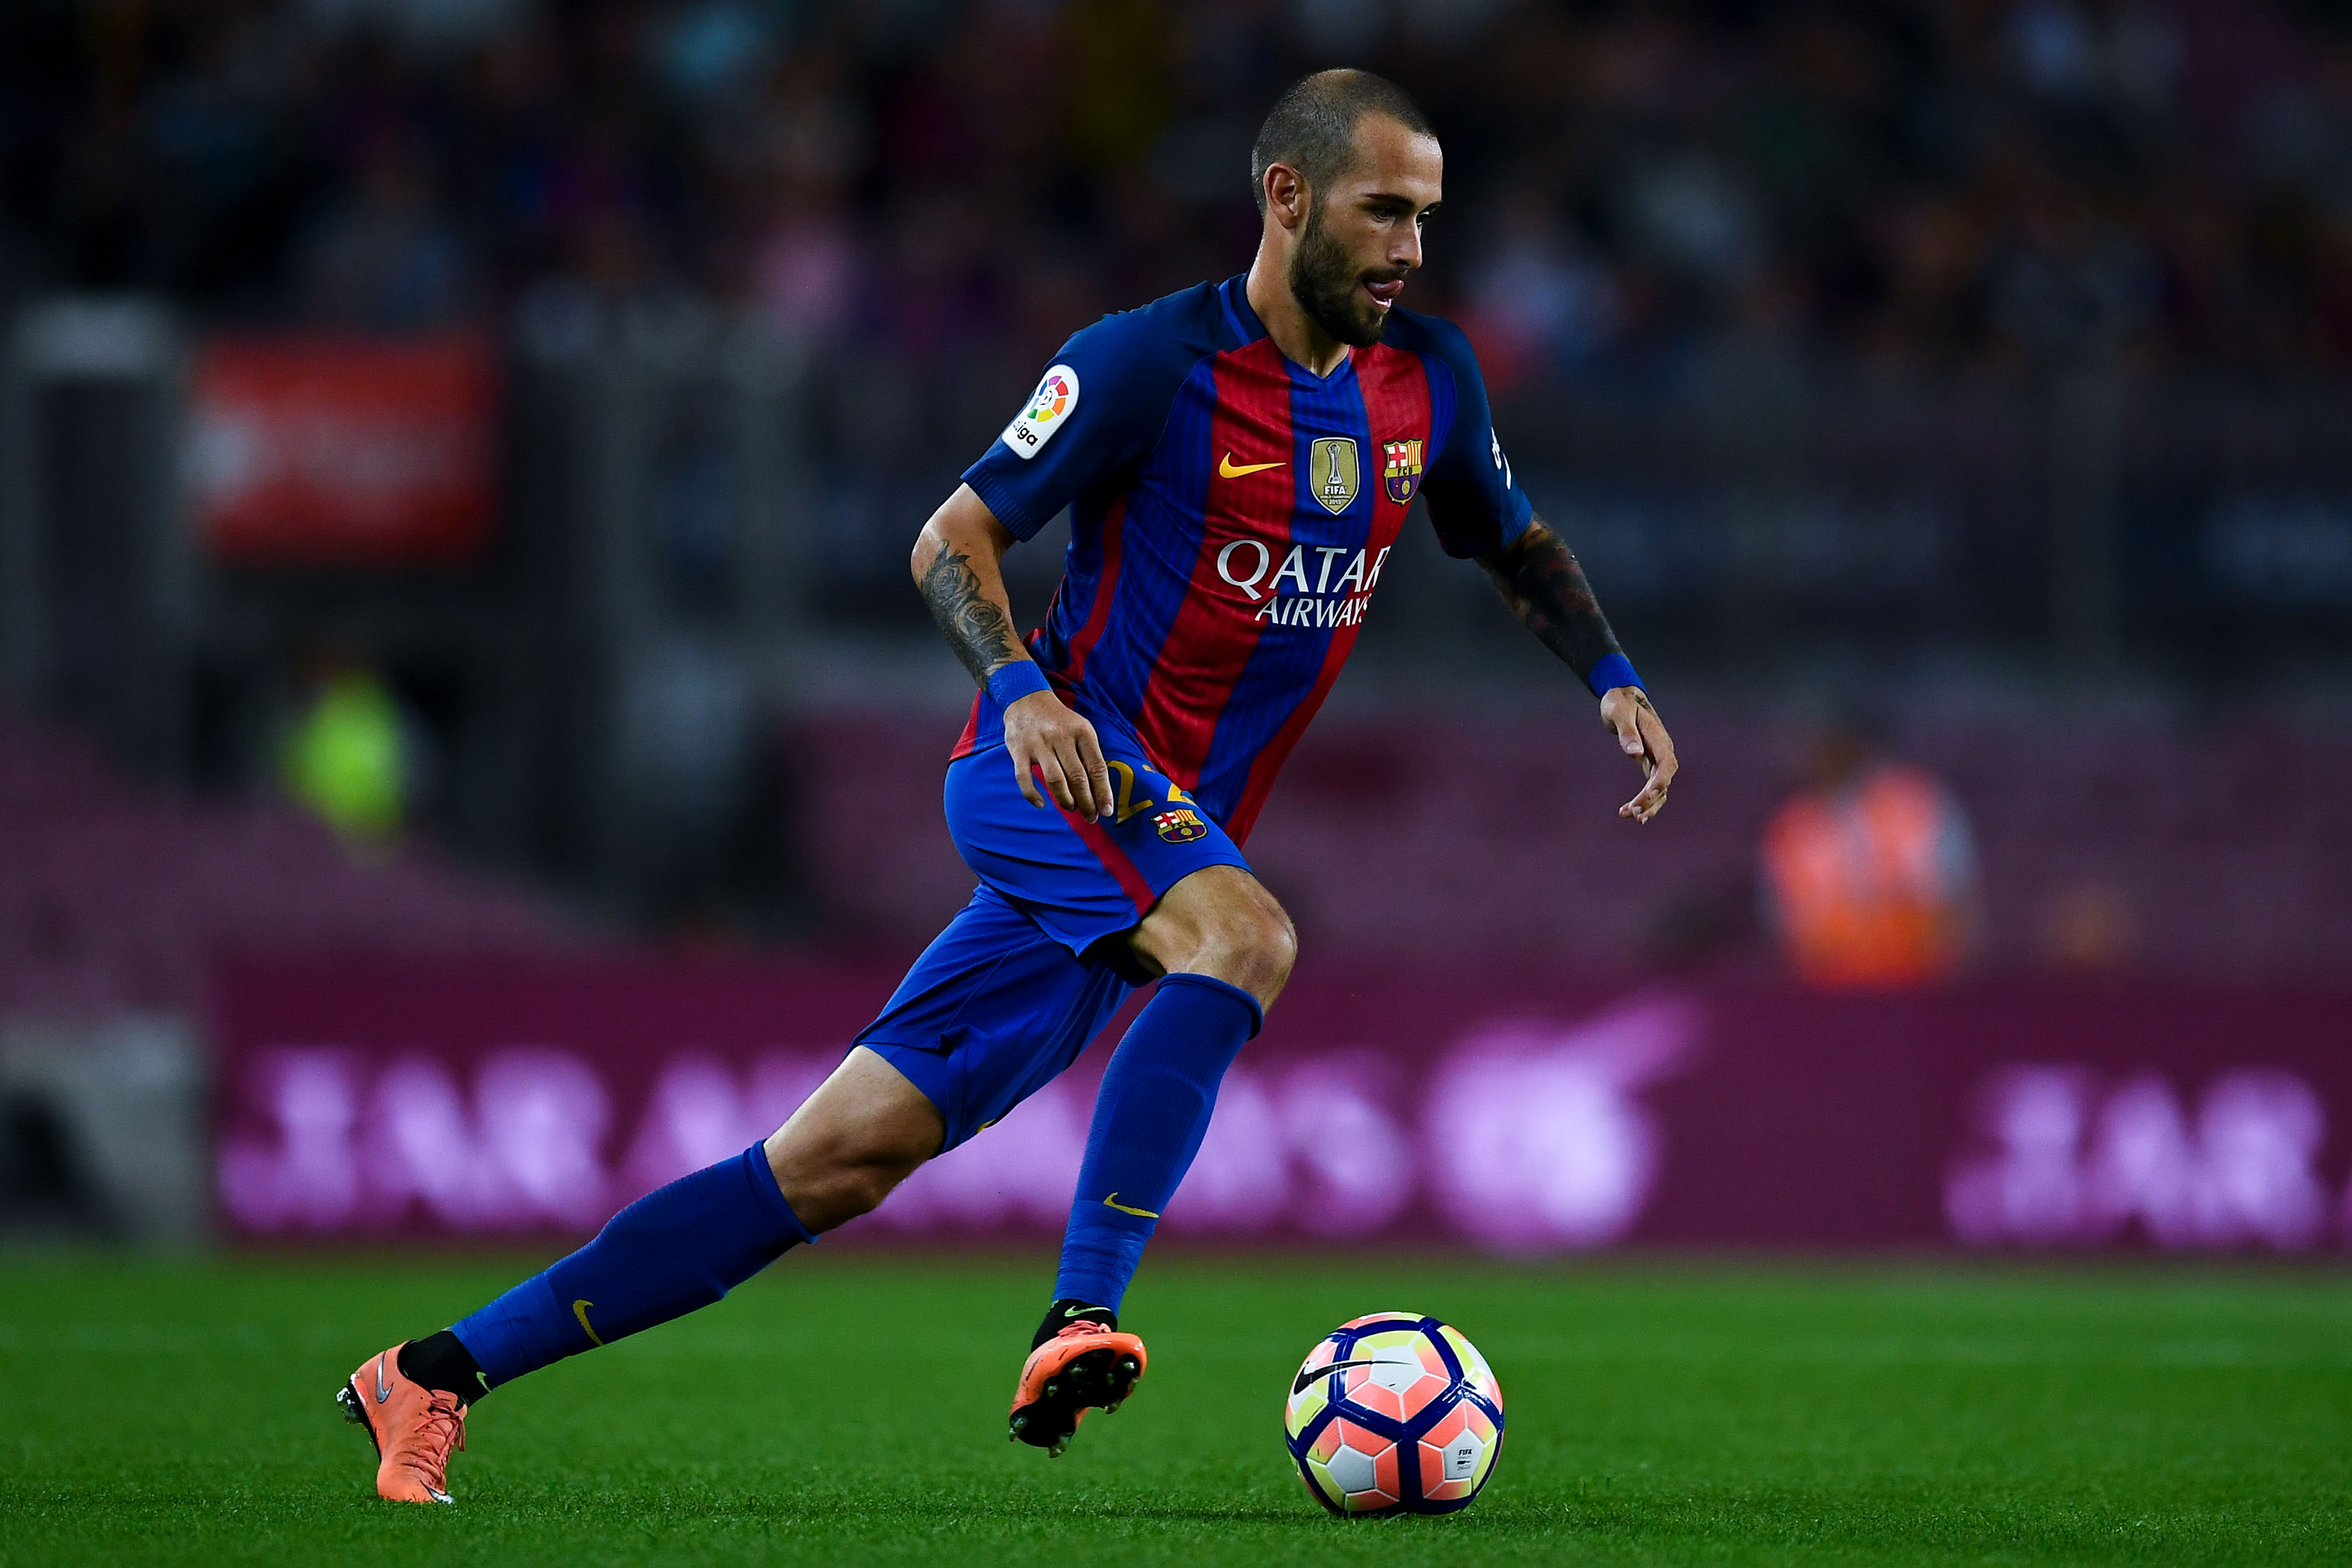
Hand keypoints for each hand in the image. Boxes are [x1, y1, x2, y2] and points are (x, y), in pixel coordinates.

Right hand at [1003, 687, 1111, 817]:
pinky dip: (1032, 795)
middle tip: (1090, 817)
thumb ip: (1090, 755)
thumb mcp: (1081, 729)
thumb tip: (1100, 791)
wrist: (1026, 699)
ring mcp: (1038, 743)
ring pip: (1055, 780)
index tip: (1107, 811)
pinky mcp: (1018, 750)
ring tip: (1071, 808)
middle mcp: (1061, 737)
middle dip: (1087, 802)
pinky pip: (1024, 778)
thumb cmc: (1059, 721)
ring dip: (1065, 800)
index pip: (1097, 767)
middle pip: (1078, 777)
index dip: (1103, 792)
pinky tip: (1041, 804)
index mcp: (1082, 732)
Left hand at [1601, 686, 1675, 823]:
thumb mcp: (1619, 712)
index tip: (1646, 795)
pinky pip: (1651, 786)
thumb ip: (1627, 732)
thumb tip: (1635, 753)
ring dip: (1648, 804)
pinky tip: (1630, 811)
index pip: (1666, 765)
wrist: (1623, 697)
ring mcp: (1657, 758)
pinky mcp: (1648, 762)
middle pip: (1664, 781)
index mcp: (1659, 739)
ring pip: (1659, 788)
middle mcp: (1662, 751)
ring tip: (1630, 816)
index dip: (1659, 782)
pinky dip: (1644, 800)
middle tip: (1633, 812)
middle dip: (1651, 799)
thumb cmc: (1620, 703)